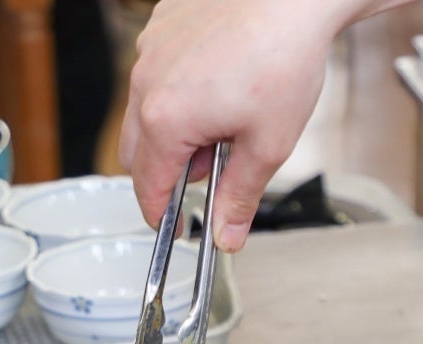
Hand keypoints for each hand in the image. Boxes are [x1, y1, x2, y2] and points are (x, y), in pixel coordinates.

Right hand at [120, 0, 413, 252]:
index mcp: (166, 120)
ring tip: (230, 121)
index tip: (177, 227)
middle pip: (138, 152)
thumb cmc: (284, 60)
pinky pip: (157, 72)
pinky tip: (224, 85)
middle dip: (171, 171)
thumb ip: (240, 196)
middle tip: (217, 171)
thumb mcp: (268, 146)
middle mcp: (145, 83)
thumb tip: (227, 236)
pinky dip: (181, 91)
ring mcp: (149, 51)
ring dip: (177, 130)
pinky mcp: (161, 27)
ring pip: (146, 111)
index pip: (148, 187)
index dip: (162, 216)